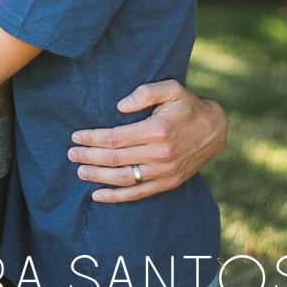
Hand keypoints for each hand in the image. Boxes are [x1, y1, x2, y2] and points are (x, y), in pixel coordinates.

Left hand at [68, 81, 227, 203]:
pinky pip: (137, 193)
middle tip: (71, 154)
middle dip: (89, 156)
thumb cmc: (188, 106)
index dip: (92, 138)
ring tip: (80, 171)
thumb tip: (119, 107)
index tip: (76, 136)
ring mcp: (164, 172)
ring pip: (123, 178)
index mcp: (157, 130)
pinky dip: (115, 197)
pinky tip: (97, 195)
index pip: (115, 138)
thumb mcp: (171, 89)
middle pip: (114, 159)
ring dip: (97, 176)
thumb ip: (145, 93)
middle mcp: (160, 154)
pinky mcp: (168, 183)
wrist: (215, 130)